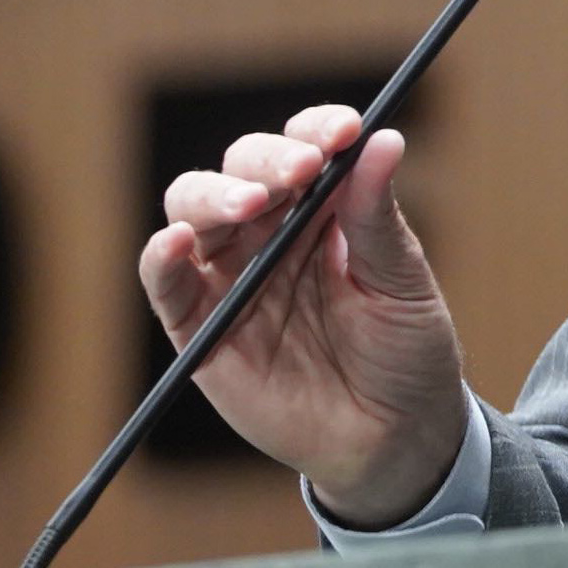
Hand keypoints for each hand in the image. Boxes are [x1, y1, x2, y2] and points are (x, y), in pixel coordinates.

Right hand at [137, 105, 469, 528]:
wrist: (393, 438)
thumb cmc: (405, 351)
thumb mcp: (404, 283)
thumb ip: (379, 218)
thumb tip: (384, 140)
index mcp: (325, 207)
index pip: (308, 146)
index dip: (319, 129)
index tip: (346, 131)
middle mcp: (271, 231)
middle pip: (244, 168)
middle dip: (268, 159)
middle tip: (302, 170)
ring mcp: (232, 277)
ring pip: (195, 211)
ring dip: (216, 196)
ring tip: (249, 203)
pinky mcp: (201, 329)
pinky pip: (168, 286)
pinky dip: (161, 259)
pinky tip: (177, 243)